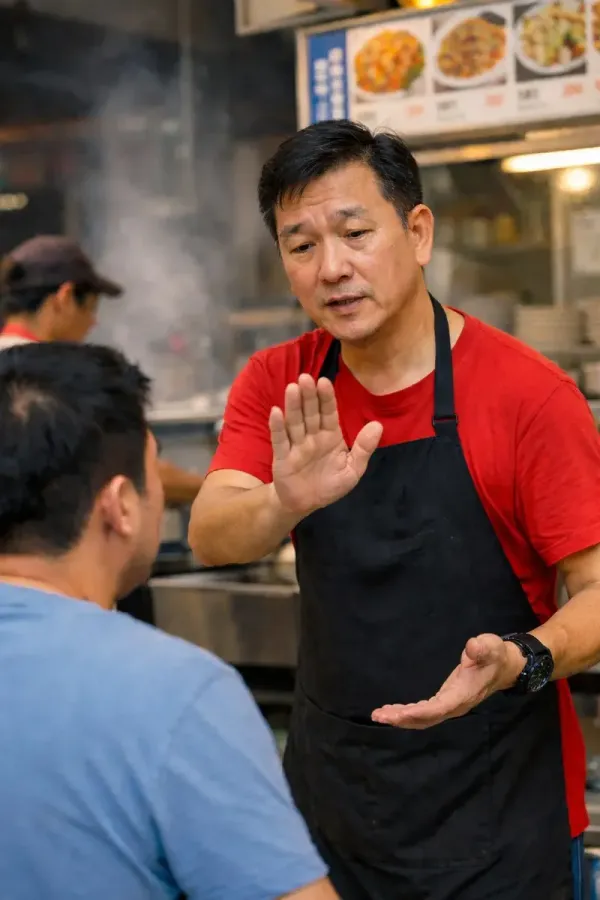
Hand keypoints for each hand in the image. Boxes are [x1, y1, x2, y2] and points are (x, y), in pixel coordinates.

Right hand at [269, 374, 382, 518]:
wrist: (306, 504)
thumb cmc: (329, 485)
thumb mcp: (352, 470)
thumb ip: (363, 448)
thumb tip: (378, 425)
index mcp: (330, 436)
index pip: (329, 413)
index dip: (327, 398)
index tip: (324, 382)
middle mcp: (312, 436)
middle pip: (310, 413)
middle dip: (309, 396)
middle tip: (306, 377)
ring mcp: (296, 445)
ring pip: (295, 422)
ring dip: (293, 405)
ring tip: (292, 388)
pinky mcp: (282, 457)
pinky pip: (279, 440)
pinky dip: (277, 426)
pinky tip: (276, 411)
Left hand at [371, 634, 525, 729]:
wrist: (504, 666)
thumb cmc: (495, 655)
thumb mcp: (491, 646)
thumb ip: (482, 647)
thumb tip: (472, 646)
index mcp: (463, 695)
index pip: (438, 708)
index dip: (419, 712)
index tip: (399, 713)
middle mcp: (455, 705)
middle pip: (426, 718)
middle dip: (402, 719)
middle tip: (379, 716)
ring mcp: (450, 705)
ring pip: (423, 718)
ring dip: (401, 718)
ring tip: (379, 715)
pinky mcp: (446, 701)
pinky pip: (424, 712)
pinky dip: (407, 713)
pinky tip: (393, 711)